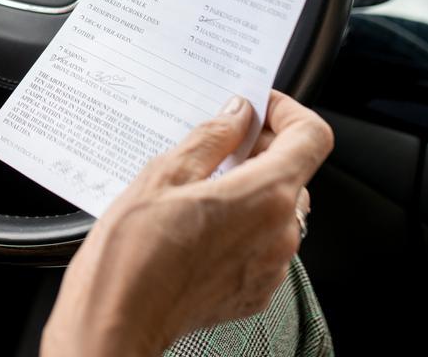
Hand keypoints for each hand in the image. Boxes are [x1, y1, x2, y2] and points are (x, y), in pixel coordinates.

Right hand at [41, 92, 332, 356]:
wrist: (116, 321)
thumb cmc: (132, 254)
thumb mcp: (164, 173)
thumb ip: (211, 137)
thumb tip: (236, 114)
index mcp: (264, 196)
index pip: (312, 136)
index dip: (288, 111)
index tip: (259, 106)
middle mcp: (280, 234)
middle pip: (293, 172)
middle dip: (261, 149)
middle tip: (217, 140)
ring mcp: (271, 267)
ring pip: (277, 208)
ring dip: (249, 186)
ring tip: (199, 182)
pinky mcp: (254, 290)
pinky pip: (262, 243)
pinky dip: (241, 223)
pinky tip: (198, 220)